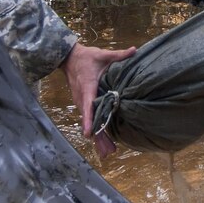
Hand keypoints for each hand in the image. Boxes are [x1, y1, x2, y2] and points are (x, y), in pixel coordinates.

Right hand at [61, 42, 135, 159]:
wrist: (69, 58)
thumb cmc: (87, 57)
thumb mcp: (102, 54)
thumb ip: (118, 55)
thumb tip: (134, 50)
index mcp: (87, 87)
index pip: (87, 105)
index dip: (89, 119)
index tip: (89, 133)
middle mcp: (82, 98)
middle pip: (90, 121)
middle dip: (98, 136)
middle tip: (108, 152)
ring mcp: (82, 103)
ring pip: (90, 123)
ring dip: (98, 138)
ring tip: (107, 153)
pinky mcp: (83, 105)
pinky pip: (90, 120)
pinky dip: (96, 132)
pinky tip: (102, 144)